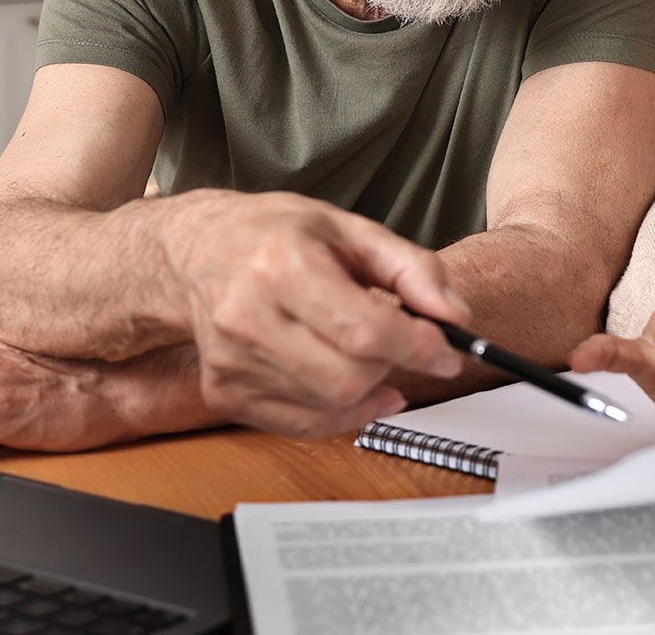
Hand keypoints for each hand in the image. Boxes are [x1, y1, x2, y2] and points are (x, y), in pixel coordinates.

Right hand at [159, 190, 471, 438]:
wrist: (200, 252)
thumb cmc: (274, 235)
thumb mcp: (351, 229)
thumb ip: (411, 268)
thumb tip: (454, 314)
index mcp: (282, 266)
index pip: (364, 330)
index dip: (418, 347)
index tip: (446, 352)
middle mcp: (248, 317)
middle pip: (348, 376)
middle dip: (391, 366)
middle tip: (398, 343)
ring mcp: (231, 361)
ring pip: (329, 405)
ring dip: (368, 388)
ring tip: (366, 354)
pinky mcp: (225, 392)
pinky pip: (302, 425)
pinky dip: (341, 413)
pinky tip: (351, 387)